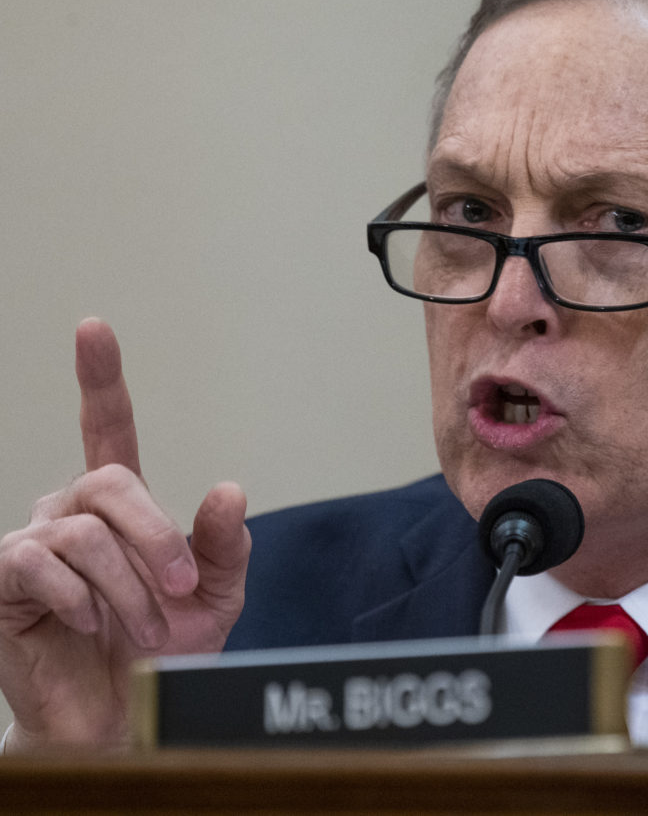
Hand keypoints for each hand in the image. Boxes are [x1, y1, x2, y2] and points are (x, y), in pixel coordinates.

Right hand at [0, 319, 249, 749]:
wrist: (122, 716)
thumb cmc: (163, 651)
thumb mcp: (214, 596)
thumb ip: (224, 545)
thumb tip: (226, 488)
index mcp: (119, 505)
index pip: (108, 428)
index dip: (99, 377)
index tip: (94, 328)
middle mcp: (70, 512)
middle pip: (111, 482)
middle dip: (156, 535)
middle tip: (181, 585)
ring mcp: (31, 544)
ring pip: (83, 533)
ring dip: (127, 586)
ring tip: (141, 626)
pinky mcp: (3, 582)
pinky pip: (40, 565)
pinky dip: (81, 600)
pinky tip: (90, 625)